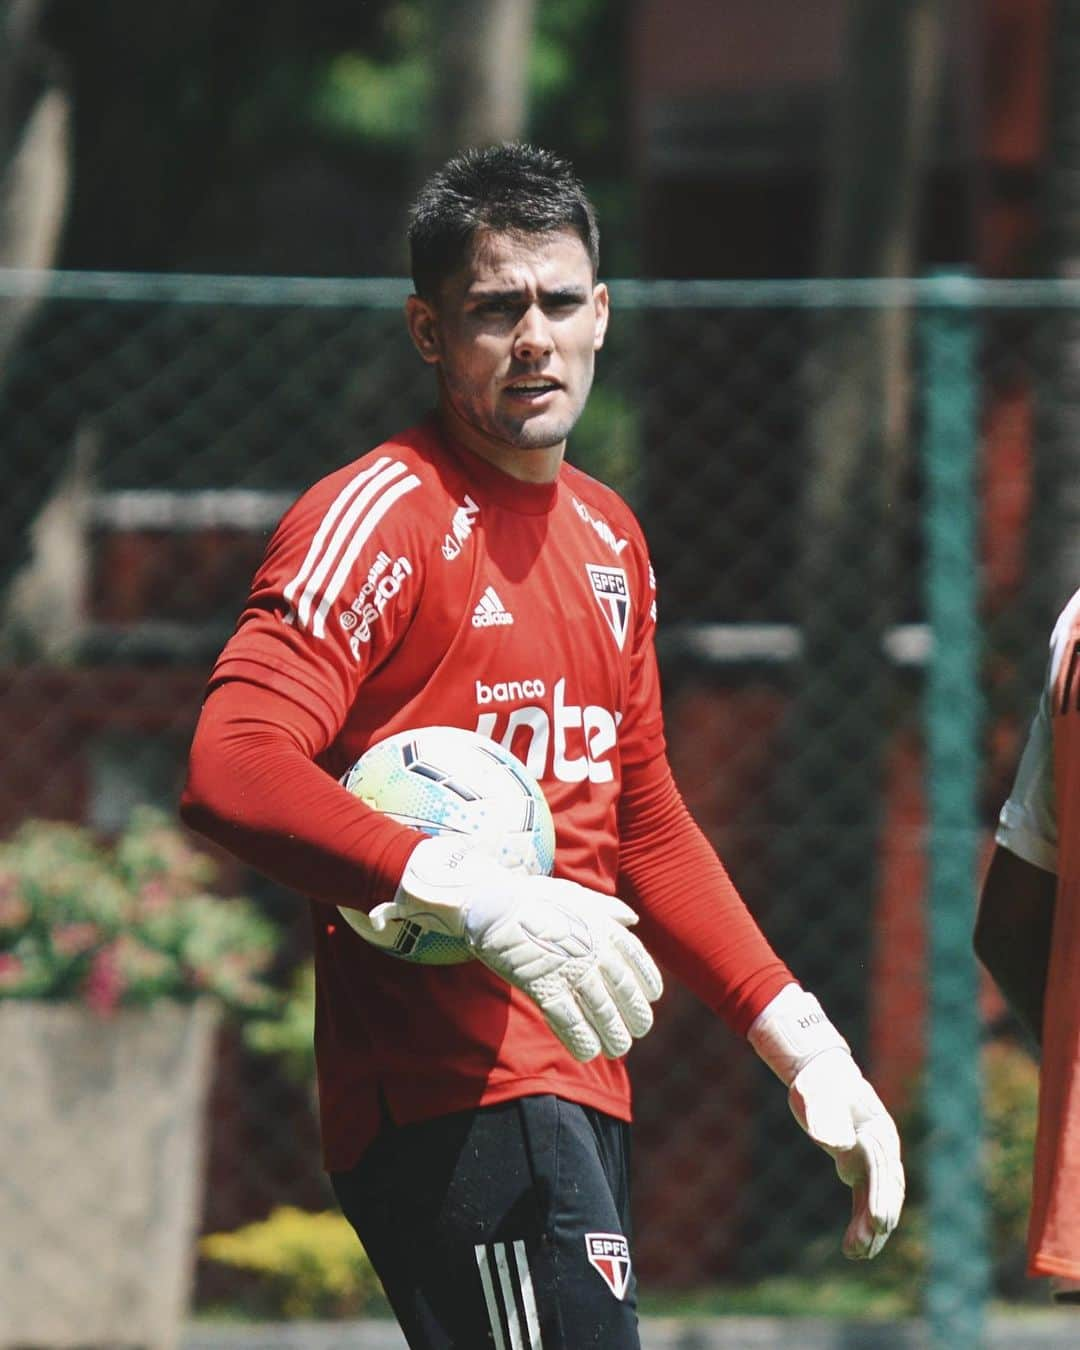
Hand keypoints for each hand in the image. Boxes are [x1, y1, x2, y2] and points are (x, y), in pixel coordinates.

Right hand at [386, 836, 663, 1060]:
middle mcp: (592, 950)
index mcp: (602, 927)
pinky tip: (588, 1053)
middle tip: (636, 1031)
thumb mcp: (574, 894)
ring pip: (601, 1011)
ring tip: (617, 1050)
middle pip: (623, 990)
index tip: (651, 998)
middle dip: (634, 1015)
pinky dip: (581, 1039)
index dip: (647, 982)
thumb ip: (606, 908)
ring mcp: (569, 969)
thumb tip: (631, 920)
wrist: (490, 901)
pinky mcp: (543, 986)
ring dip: (612, 1034)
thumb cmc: (530, 897)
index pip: (637, 959)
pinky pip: (568, 1020)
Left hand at [748, 984, 904, 1259]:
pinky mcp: (857, 1167)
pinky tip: (853, 1248)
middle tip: (865, 1246)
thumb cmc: (818, 1083)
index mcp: (877, 1130)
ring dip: (870, 1229)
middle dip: (877, 1218)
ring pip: (878, 1200)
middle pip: (886, 1189)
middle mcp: (881, 1147)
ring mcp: (872, 1159)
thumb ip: (827, 1118)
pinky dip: (861, 1222)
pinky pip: (865, 1200)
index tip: (878, 1222)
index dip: (880, 1196)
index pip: (883, 1168)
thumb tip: (839, 1145)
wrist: (820, 1074)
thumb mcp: (817, 1096)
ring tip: (856, 1255)